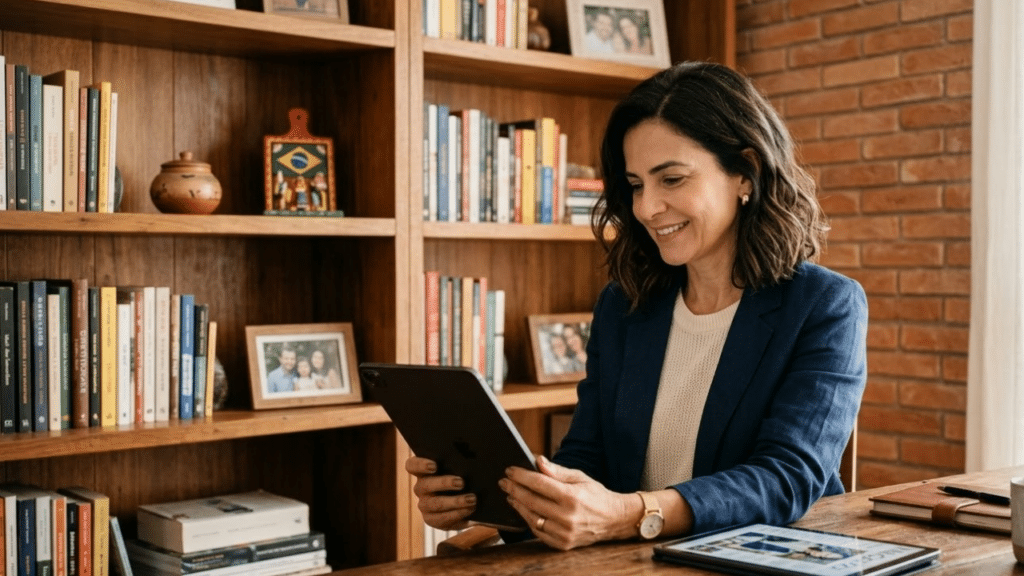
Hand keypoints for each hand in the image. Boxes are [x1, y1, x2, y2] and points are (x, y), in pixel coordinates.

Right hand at [406, 456, 476, 530]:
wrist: (465, 501)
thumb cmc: (462, 477)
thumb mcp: (459, 469)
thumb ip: (460, 465)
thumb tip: (472, 464)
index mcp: (422, 471)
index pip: (412, 466)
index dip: (420, 465)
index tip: (434, 466)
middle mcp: (420, 488)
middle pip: (425, 485)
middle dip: (444, 483)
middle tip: (461, 482)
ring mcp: (424, 505)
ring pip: (435, 504)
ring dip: (455, 502)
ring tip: (471, 499)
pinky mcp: (431, 520)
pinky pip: (441, 519)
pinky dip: (457, 514)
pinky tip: (469, 510)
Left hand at [501, 456, 637, 549]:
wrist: (614, 520)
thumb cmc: (596, 495)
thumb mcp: (579, 477)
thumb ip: (556, 471)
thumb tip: (537, 461)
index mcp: (572, 497)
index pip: (539, 483)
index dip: (521, 476)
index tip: (510, 470)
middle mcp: (567, 516)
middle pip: (532, 501)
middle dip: (514, 489)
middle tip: (503, 482)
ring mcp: (564, 532)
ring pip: (532, 518)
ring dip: (518, 505)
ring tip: (511, 496)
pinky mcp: (563, 544)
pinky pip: (539, 532)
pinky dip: (529, 520)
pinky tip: (524, 510)